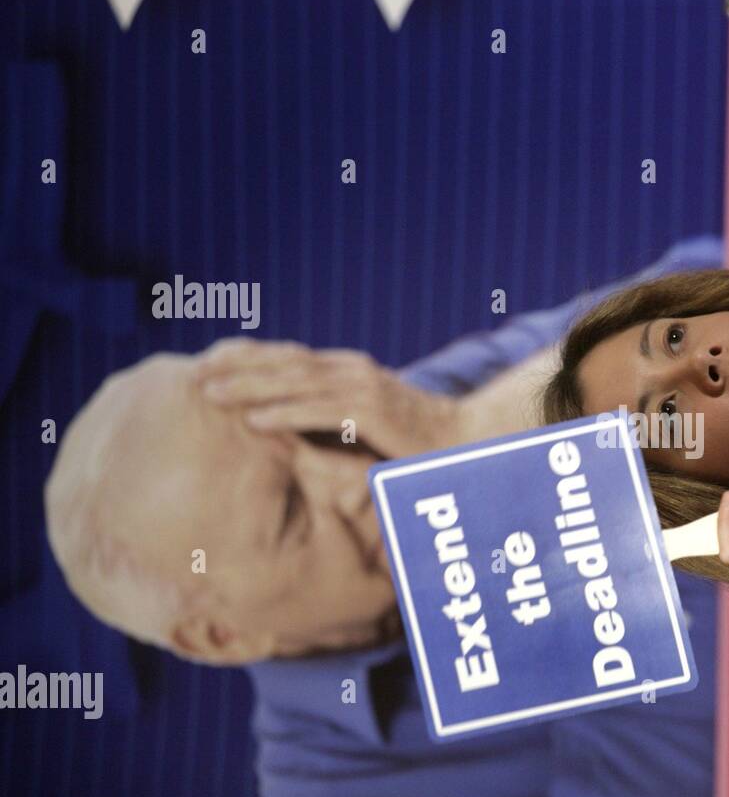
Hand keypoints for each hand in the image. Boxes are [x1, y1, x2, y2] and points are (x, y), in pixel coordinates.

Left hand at [197, 338, 461, 458]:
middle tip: (193, 373)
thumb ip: (334, 419)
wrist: (467, 439)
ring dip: (249, 387)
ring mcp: (363, 388)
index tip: (210, 363)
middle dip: (236, 366)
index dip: (248, 358)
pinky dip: (285, 413)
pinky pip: (320, 411)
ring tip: (209, 393)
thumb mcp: (368, 424)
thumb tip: (293, 430)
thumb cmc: (417, 439)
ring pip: (294, 382)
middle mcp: (352, 370)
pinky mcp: (374, 412)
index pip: (289, 357)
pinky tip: (253, 420)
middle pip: (283, 362)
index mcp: (348, 369)